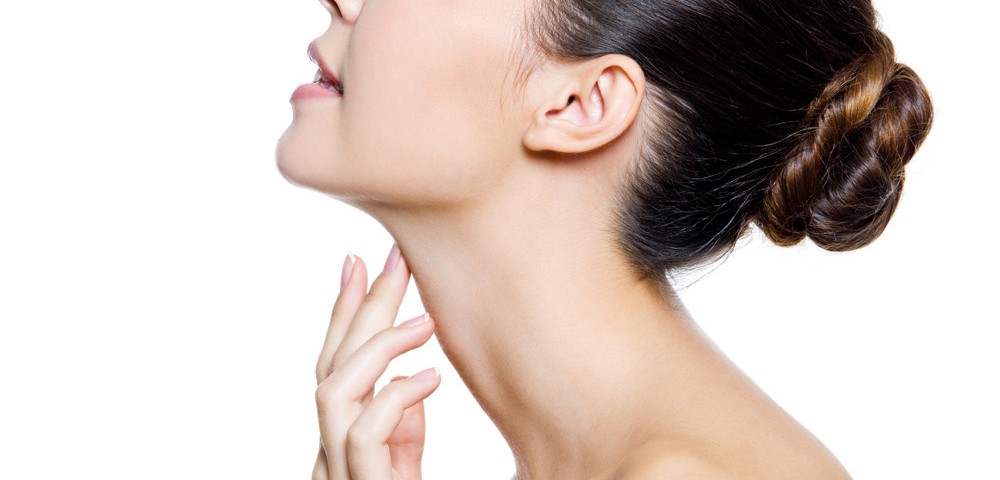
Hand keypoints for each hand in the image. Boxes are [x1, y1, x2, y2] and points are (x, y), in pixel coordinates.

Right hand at [312, 244, 440, 479]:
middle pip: (332, 366)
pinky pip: (363, 433)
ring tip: (427, 322)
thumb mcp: (404, 469)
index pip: (334, 367)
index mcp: (339, 442)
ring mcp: (338, 473)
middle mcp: (329, 454)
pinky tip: (431, 378)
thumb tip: (405, 377)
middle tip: (398, 259)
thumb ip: (402, 433)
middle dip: (363, 306)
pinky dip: (395, 397)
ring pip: (334, 391)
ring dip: (379, 345)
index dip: (343, 314)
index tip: (358, 262)